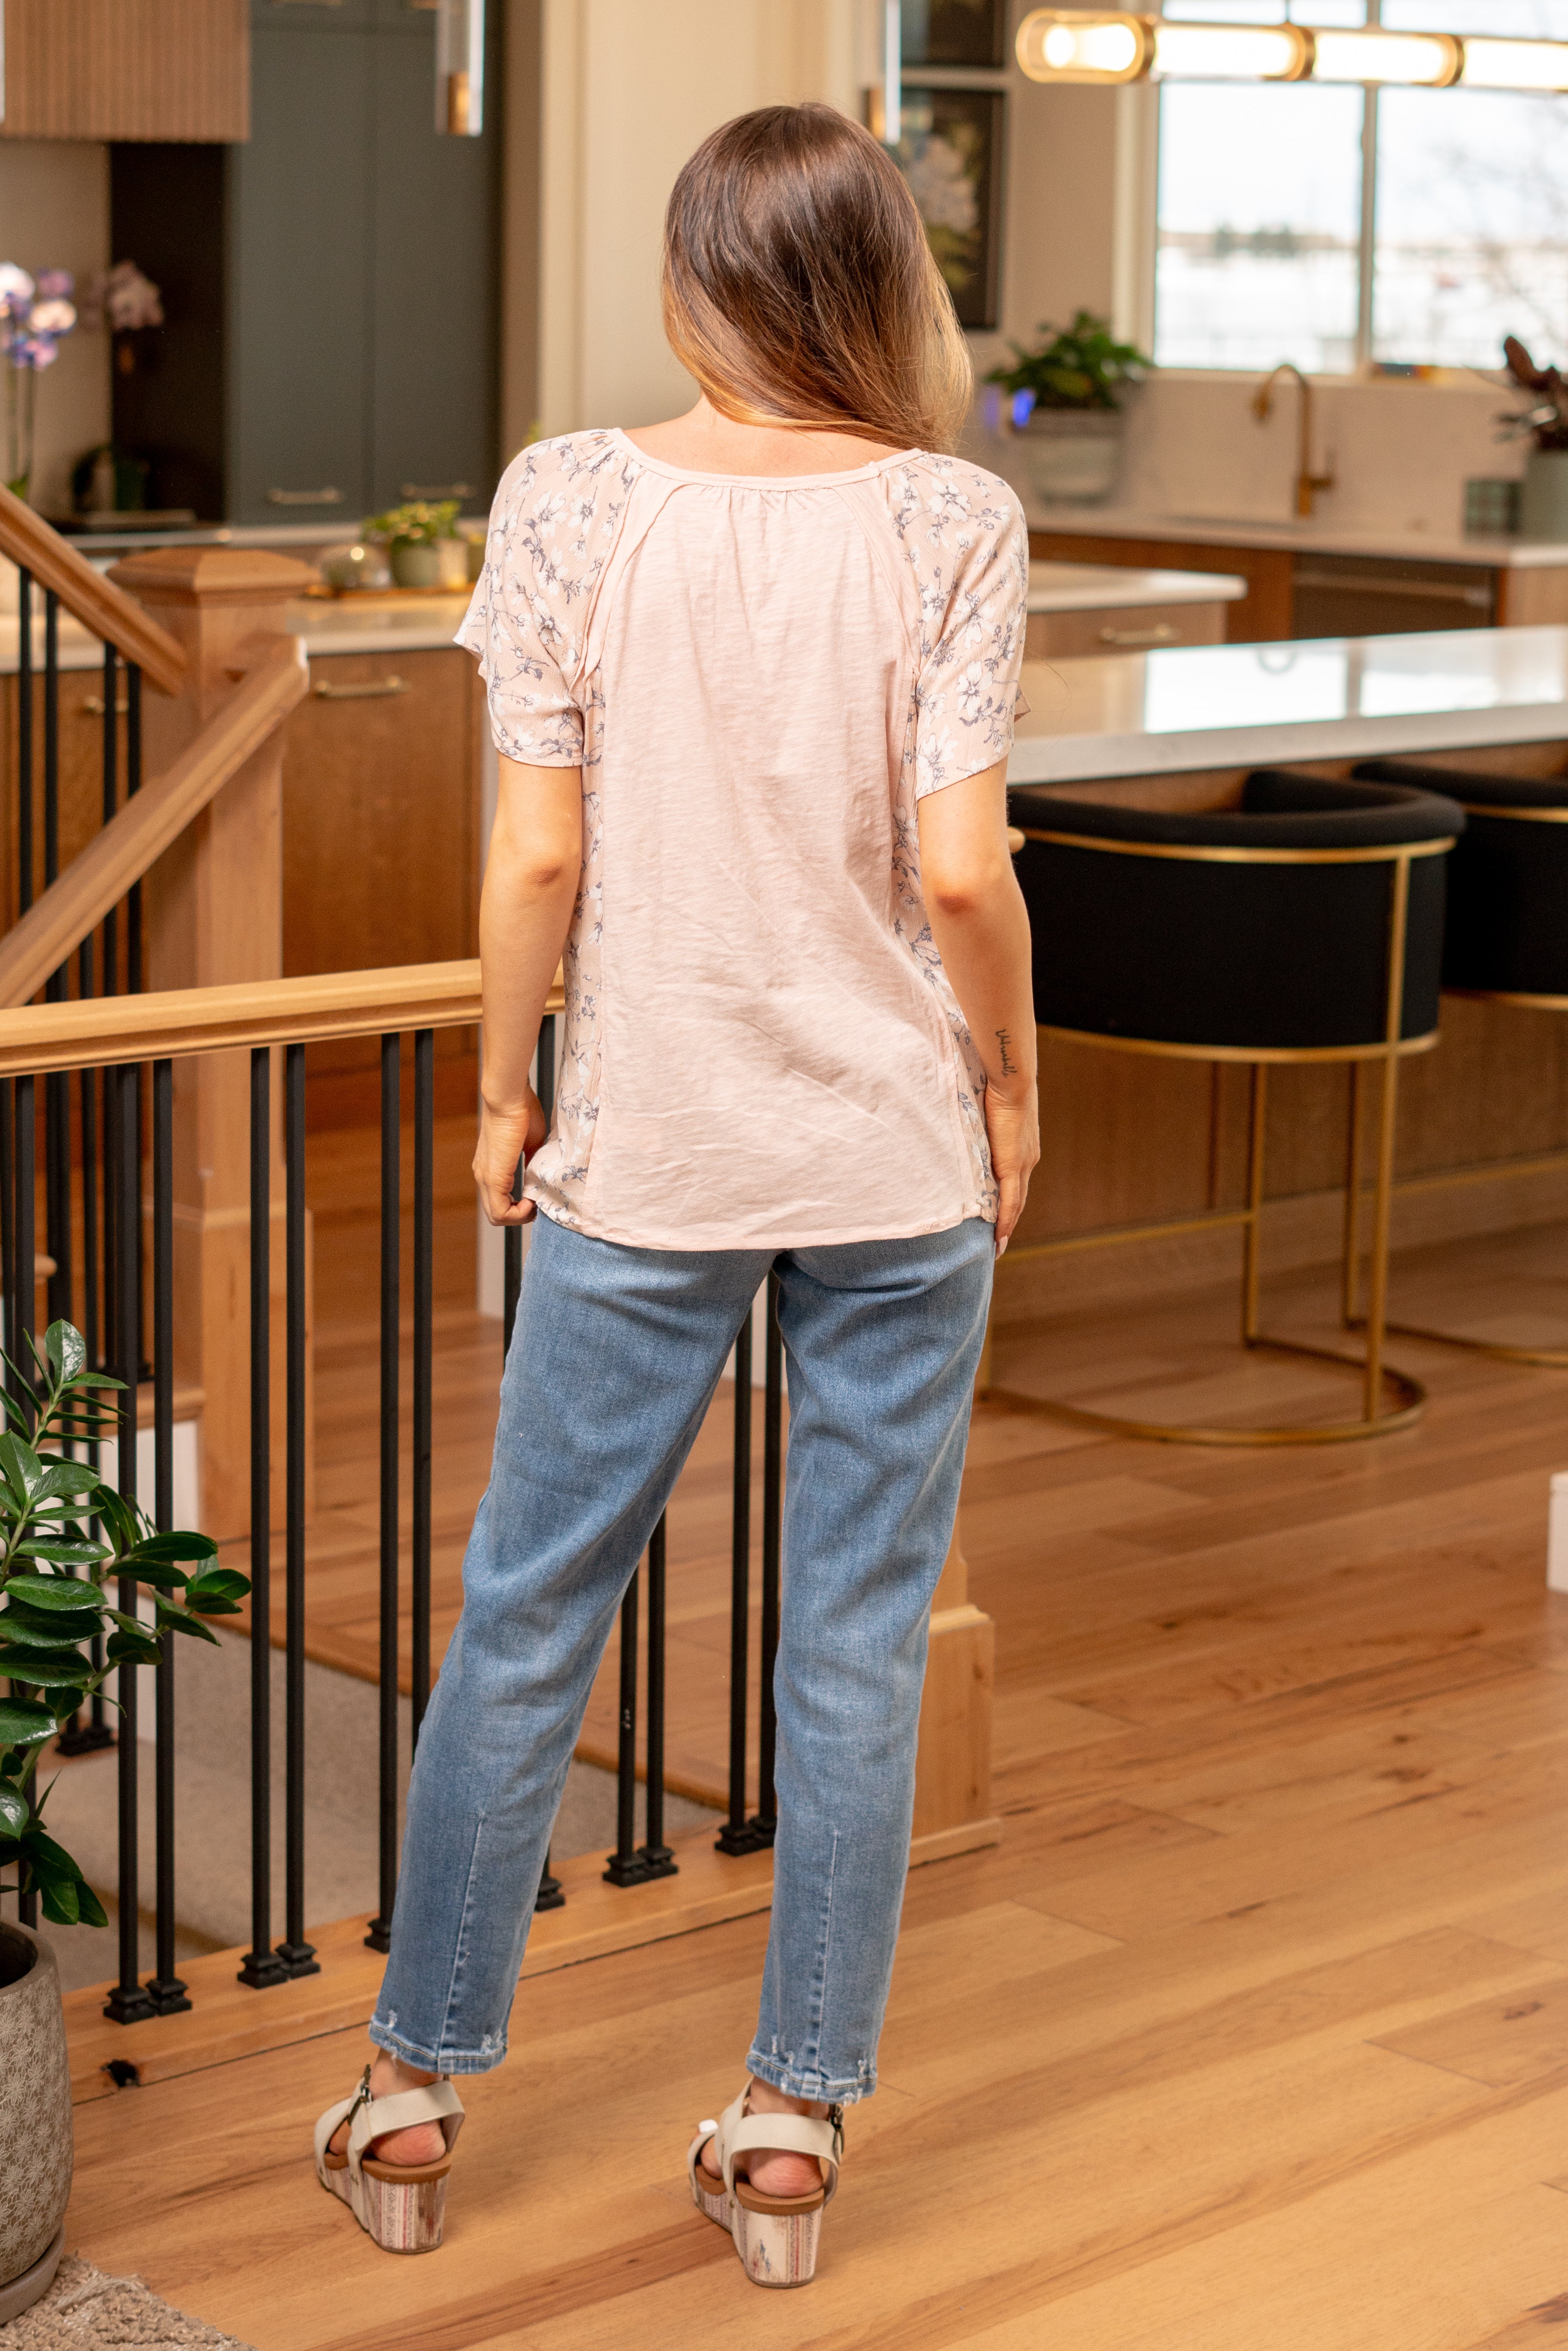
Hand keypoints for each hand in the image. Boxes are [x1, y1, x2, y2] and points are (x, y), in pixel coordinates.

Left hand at [474, 1091, 546, 1226]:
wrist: (509, 1097)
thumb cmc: (521, 1111)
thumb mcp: (532, 1143)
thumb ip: (532, 1163)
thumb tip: (541, 1177)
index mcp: (490, 1167)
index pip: (499, 1201)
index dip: (520, 1207)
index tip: (538, 1196)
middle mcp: (482, 1175)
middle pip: (496, 1213)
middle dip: (520, 1215)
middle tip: (539, 1204)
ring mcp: (484, 1177)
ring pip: (496, 1215)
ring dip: (519, 1216)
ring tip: (536, 1203)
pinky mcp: (492, 1177)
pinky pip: (499, 1211)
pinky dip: (517, 1214)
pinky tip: (532, 1201)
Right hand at [985, 1078, 1038, 1257]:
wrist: (1012, 1082)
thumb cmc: (999, 1089)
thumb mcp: (991, 1116)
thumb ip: (985, 1131)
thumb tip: (970, 1134)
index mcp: (1024, 1150)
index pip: (1018, 1184)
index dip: (1011, 1204)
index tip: (1003, 1220)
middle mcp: (1028, 1161)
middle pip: (1019, 1199)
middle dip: (1010, 1221)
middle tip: (1000, 1241)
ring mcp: (1023, 1164)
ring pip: (1016, 1204)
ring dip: (1007, 1226)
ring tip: (997, 1246)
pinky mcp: (1013, 1166)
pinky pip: (1009, 1201)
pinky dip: (1005, 1220)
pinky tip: (999, 1237)